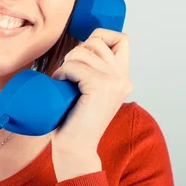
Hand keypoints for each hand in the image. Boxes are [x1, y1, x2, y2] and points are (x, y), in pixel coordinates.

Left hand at [50, 28, 132, 180]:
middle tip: (70, 75)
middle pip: (97, 40)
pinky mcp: (101, 86)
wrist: (76, 148)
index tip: (83, 56)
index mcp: (123, 77)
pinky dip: (62, 73)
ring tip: (65, 82)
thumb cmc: (75, 118)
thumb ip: (95, 68)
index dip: (99, 38)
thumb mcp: (90, 88)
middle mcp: (124, 77)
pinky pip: (74, 65)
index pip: (121, 38)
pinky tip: (62, 86)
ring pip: (83, 50)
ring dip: (67, 63)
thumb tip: (84, 43)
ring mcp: (115, 81)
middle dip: (77, 52)